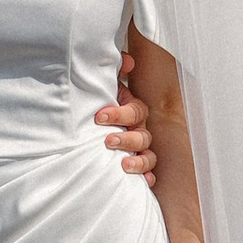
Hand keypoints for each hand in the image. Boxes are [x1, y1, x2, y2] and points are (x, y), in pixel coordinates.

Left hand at [96, 56, 158, 188]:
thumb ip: (115, 71)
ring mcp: (141, 148)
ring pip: (149, 155)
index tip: (99, 116)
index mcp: (133, 110)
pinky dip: (148, 177)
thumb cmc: (100, 104)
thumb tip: (127, 61)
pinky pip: (150, 173)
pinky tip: (144, 182)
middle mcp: (140, 130)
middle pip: (142, 135)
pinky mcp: (137, 165)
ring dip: (139, 160)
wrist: (93, 122)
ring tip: (123, 164)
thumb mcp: (105, 87)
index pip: (134, 111)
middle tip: (108, 140)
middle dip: (126, 138)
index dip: (118, 114)